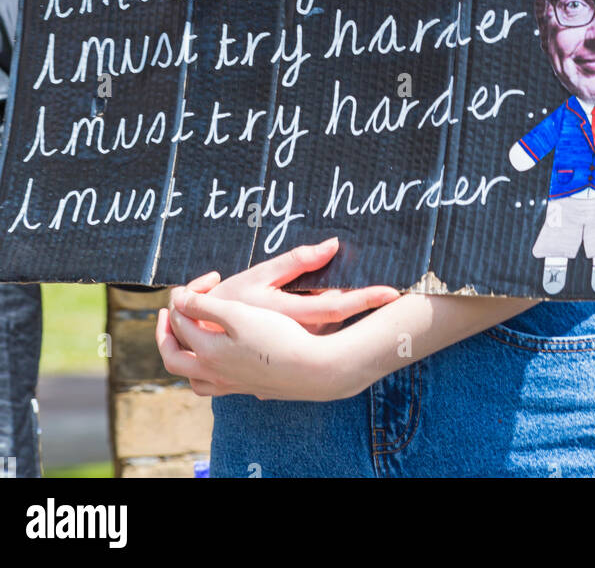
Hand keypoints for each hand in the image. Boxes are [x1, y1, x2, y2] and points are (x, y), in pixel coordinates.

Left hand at [156, 288, 349, 400]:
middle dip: (165, 336)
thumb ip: (204, 306)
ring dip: (185, 359)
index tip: (183, 288)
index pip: (180, 325)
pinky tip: (220, 362)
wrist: (311, 370)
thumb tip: (178, 300)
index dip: (179, 303)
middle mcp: (214, 375)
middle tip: (167, 316)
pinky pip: (215, 386)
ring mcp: (230, 385)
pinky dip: (207, 372)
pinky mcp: (248, 388)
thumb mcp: (238, 313)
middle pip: (174, 359)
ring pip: (194, 379)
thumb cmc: (276, 338)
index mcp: (207, 354)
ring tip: (188, 342)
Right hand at [201, 237, 399, 334]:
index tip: (393, 291)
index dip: (367, 297)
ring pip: (334, 330)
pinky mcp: (290, 350)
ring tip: (377, 298)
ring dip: (354, 315)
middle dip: (368, 305)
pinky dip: (334, 325)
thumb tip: (333, 244)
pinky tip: (342, 314)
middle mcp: (299, 334)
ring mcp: (295, 346)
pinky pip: (319, 337)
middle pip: (344, 320)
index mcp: (292, 313)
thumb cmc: (229, 299)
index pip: (339, 304)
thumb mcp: (259, 276)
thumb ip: (297, 260)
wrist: (201, 334)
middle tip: (393, 290)